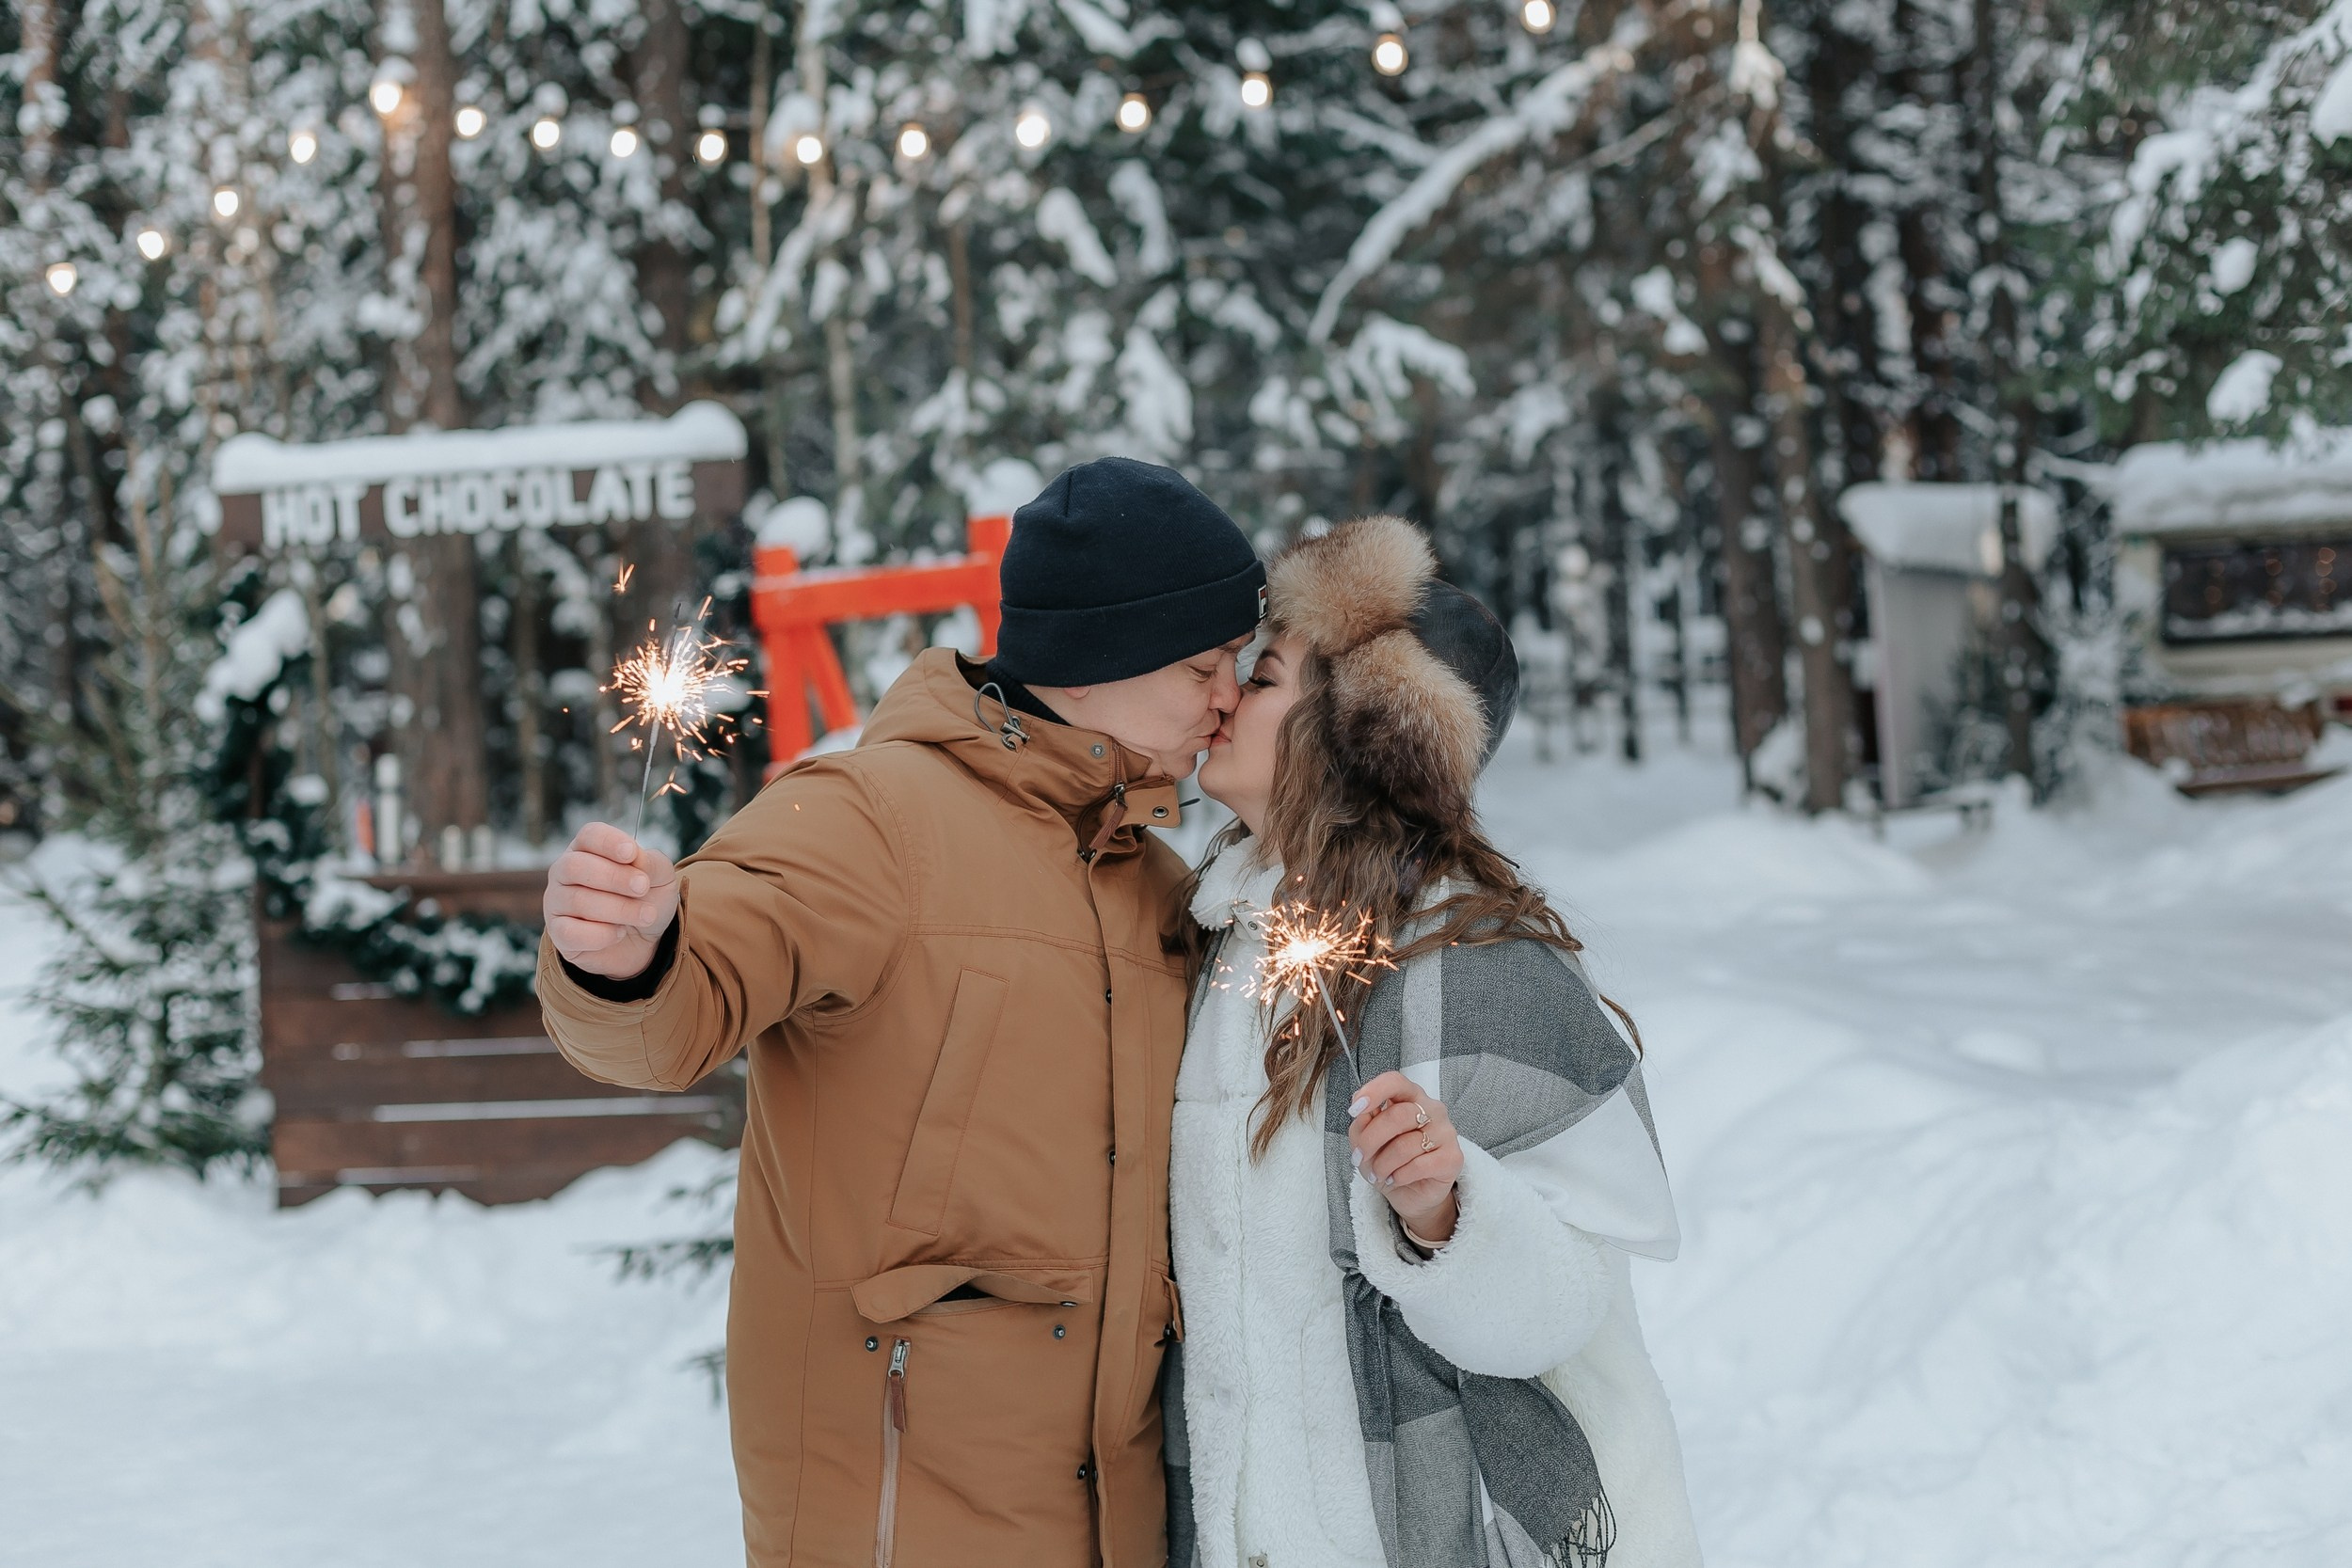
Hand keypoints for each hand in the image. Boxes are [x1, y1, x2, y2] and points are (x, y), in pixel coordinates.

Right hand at [544, 822, 679, 979]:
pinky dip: (601, 935)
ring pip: (577, 900)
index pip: (589, 836)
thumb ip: (651, 863)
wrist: (644, 941)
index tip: (631, 853)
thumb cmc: (646, 900)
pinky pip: (571, 932)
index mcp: (589, 849)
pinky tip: (619, 933)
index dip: (608, 842)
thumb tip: (635, 858)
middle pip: (575, 865)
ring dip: (619, 909)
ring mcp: (557, 902)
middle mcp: (565, 872)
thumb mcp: (660, 878)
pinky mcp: (558, 933)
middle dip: (614, 877)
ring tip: (646, 915)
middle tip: (642, 887)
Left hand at [1347, 1071, 1462, 1245]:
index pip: (1395, 1082)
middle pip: (1397, 1116)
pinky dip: (1399, 1176)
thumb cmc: (1388, 1161)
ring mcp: (1446, 1132)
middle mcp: (1432, 1109)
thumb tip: (1361, 1114)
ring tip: (1378, 1174)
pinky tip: (1395, 1179)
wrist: (1411, 1194)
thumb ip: (1362, 1124)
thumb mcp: (1366, 1142)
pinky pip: (1418, 1165)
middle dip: (1370, 1140)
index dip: (1374, 1092)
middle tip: (1359, 1157)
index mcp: (1410, 1097)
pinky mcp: (1453, 1157)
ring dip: (1383, 1164)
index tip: (1354, 1109)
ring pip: (1405, 1145)